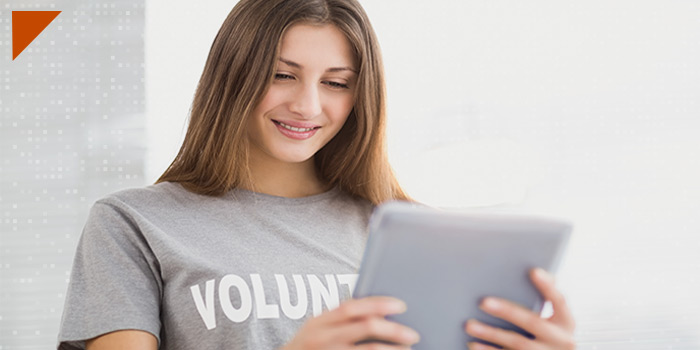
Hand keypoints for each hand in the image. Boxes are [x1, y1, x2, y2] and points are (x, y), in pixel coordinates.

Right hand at [282, 296, 420, 349]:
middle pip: (364, 327)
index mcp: (318, 322)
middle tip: (414, 334)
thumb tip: (379, 313)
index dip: (378, 303)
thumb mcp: (316, 331)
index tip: (401, 305)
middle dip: (393, 329)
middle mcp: (321, 338)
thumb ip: (339, 321)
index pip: (352, 306)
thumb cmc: (308, 349)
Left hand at [465, 268, 575, 349]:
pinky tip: (472, 344)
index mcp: (566, 323)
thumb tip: (536, 270)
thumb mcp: (556, 318)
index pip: (559, 301)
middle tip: (483, 302)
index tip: (533, 271)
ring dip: (491, 334)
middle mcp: (560, 341)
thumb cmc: (550, 333)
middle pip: (533, 323)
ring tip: (470, 325)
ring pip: (517, 343)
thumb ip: (547, 295)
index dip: (547, 287)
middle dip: (508, 311)